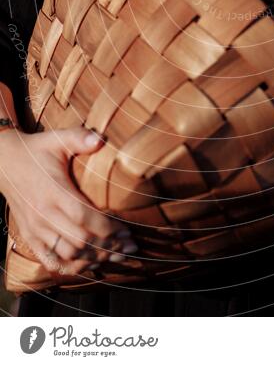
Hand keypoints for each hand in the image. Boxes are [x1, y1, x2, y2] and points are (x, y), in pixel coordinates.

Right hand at [0, 126, 136, 275]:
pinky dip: (72, 267)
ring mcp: (35, 228)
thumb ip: (79, 137)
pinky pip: (51, 260)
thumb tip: (100, 139)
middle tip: (129, 246)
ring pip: (67, 254)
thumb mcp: (57, 139)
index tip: (126, 231)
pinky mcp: (30, 237)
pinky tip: (90, 264)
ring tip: (116, 256)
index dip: (107, 227)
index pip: (82, 216)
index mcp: (53, 190)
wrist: (5, 163)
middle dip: (107, 246)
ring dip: (93, 258)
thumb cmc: (36, 150)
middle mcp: (43, 214)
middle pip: (79, 240)